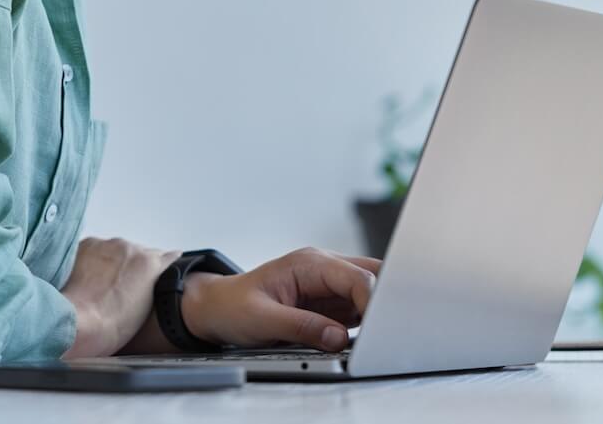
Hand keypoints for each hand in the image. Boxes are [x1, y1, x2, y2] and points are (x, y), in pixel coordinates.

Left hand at [59, 237, 179, 357]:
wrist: (77, 321)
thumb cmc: (110, 326)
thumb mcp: (144, 310)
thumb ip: (152, 288)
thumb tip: (150, 282)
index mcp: (149, 263)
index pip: (166, 257)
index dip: (162, 267)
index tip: (161, 269)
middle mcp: (129, 247)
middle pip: (139, 253)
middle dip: (134, 266)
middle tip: (125, 288)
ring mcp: (106, 244)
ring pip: (116, 250)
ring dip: (114, 262)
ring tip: (104, 286)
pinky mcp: (85, 245)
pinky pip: (96, 250)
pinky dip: (95, 261)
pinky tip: (90, 279)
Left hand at [183, 247, 379, 351]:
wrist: (216, 309)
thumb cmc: (233, 307)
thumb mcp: (262, 319)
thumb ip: (302, 327)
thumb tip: (338, 338)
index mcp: (309, 263)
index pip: (357, 276)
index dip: (373, 301)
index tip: (378, 329)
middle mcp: (323, 268)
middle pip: (372, 276)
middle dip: (385, 302)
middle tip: (386, 332)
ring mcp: (328, 285)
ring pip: (370, 292)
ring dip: (376, 314)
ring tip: (375, 338)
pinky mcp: (329, 303)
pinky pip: (359, 309)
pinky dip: (367, 323)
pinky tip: (364, 338)